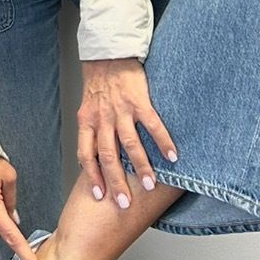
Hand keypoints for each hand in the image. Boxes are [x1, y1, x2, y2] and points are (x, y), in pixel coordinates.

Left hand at [76, 58, 176, 207]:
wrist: (108, 55)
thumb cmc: (99, 85)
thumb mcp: (88, 109)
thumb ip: (93, 132)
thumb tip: (97, 159)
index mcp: (87, 122)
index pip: (86, 154)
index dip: (92, 176)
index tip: (99, 196)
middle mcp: (102, 119)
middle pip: (108, 156)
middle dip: (116, 182)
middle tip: (125, 203)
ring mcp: (120, 111)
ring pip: (130, 144)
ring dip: (141, 167)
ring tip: (150, 185)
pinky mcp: (138, 101)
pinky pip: (152, 125)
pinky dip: (163, 142)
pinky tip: (172, 156)